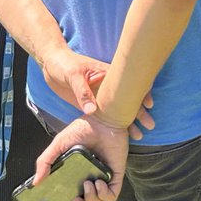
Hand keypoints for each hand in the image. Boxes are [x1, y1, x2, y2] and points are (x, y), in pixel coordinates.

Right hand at [31, 116, 131, 200]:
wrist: (104, 119)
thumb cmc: (83, 129)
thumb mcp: (59, 144)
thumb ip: (45, 161)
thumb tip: (36, 182)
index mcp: (77, 174)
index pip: (73, 196)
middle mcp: (90, 178)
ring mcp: (103, 177)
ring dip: (91, 200)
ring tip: (88, 185)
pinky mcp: (115, 175)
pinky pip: (112, 195)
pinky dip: (104, 194)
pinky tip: (98, 184)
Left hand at [39, 47, 155, 138]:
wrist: (51, 66)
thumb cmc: (64, 64)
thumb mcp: (73, 75)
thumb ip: (82, 92)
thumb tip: (93, 110)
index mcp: (107, 75)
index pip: (129, 84)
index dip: (140, 93)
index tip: (148, 104)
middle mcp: (107, 87)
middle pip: (127, 100)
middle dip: (140, 112)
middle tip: (149, 125)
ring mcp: (100, 97)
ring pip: (118, 111)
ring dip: (129, 122)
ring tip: (138, 135)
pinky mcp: (91, 105)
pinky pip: (105, 116)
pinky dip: (114, 124)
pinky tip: (121, 134)